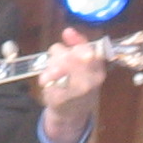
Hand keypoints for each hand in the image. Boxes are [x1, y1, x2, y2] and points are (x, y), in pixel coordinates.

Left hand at [36, 28, 104, 142]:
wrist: (73, 112)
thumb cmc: (81, 83)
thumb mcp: (87, 63)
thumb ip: (79, 44)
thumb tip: (68, 30)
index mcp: (98, 70)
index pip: (89, 52)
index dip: (77, 46)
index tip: (70, 42)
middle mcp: (89, 81)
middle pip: (69, 57)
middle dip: (60, 54)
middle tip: (58, 59)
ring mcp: (74, 92)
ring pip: (55, 65)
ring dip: (51, 64)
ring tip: (53, 71)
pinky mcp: (58, 98)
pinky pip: (46, 79)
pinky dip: (45, 77)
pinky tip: (48, 81)